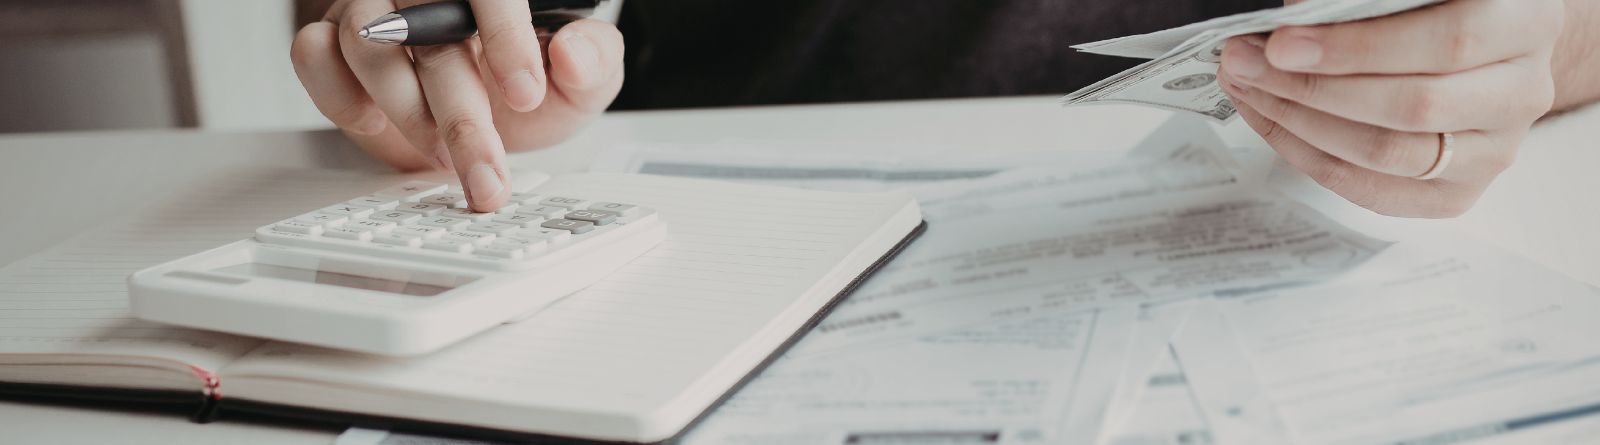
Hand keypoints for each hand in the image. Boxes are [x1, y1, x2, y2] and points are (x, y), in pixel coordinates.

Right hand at [291, 0, 624, 210]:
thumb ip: (593, 60)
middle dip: (461, 117)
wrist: (485, 113)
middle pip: (427, 29)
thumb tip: (574, 54)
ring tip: (444, 160)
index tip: (526, 96)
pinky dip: (338, 94)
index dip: (506, 36)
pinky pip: (311, 55)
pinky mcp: (332, 42)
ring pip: (364, 41)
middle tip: (488, 173)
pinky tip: (374, 122)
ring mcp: (374, 11)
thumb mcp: (580, 81)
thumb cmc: (528, 85)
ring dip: (406, 114)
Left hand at [1217, 0, 1563, 217]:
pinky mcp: (1458, 193)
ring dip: (1298, 122)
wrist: (1484, 46)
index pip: (1445, 44)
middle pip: (1411, 106)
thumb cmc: (1434, 6)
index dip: (1356, 48)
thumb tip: (1292, 24)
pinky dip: (1309, 156)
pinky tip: (1271, 121)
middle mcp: (1522, 91)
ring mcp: (1495, 150)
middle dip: (1309, 87)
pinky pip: (1373, 190)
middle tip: (1242, 63)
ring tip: (1246, 88)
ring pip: (1386, 153)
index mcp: (1523, 23)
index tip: (1279, 43)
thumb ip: (1359, 2)